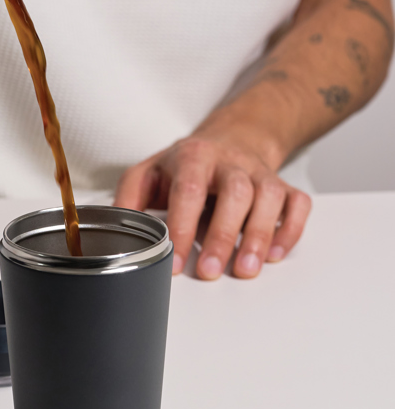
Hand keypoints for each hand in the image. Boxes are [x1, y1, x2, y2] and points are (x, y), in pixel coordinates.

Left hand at [114, 137, 311, 278]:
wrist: (231, 138)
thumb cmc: (184, 165)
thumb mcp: (148, 173)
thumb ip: (128, 200)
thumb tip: (110, 231)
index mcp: (192, 157)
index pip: (188, 190)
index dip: (182, 225)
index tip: (174, 260)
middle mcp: (230, 163)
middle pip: (234, 193)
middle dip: (222, 234)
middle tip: (209, 271)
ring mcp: (261, 173)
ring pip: (269, 198)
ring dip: (258, 235)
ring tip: (245, 270)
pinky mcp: (283, 186)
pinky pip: (297, 204)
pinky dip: (290, 230)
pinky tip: (274, 254)